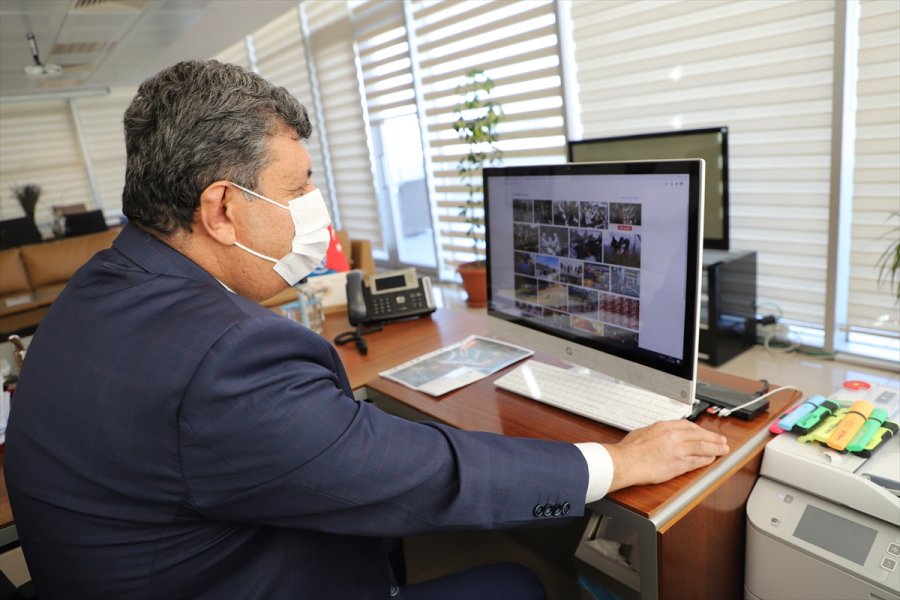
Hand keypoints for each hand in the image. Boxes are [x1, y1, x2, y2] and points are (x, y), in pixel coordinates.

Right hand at [603, 420, 728, 491]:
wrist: (625, 461)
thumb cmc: (629, 449)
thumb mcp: (644, 432)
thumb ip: (657, 432)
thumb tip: (661, 435)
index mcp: (665, 426)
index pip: (689, 425)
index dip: (700, 430)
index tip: (705, 432)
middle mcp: (673, 435)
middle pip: (699, 435)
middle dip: (713, 437)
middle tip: (722, 440)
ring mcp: (677, 449)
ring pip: (702, 447)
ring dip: (715, 448)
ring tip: (723, 450)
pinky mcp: (678, 464)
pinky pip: (697, 461)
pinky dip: (706, 460)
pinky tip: (711, 459)